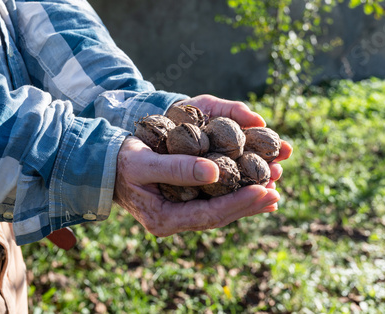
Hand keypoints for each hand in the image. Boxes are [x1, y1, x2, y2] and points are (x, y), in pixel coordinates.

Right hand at [113, 95, 291, 236]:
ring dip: (246, 199)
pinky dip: (233, 194)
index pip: (209, 214)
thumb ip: (177, 168)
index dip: (239, 203)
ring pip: (219, 210)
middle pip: (219, 217)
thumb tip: (215, 172)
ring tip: (273, 190)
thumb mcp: (143, 162)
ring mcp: (179, 215)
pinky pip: (213, 201)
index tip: (265, 190)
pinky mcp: (183, 204)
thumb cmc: (122, 162)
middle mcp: (175, 222)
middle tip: (277, 191)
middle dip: (249, 203)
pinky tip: (251, 187)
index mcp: (164, 218)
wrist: (107, 167)